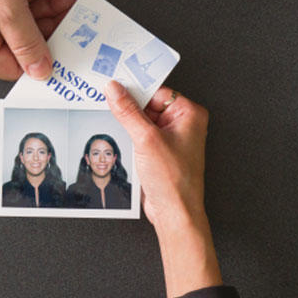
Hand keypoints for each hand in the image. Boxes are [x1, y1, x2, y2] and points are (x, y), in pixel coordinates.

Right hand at [0, 0, 82, 80]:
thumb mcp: (9, 11)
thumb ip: (28, 43)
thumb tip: (39, 69)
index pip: (12, 66)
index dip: (40, 60)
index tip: (66, 51)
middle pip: (22, 40)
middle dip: (53, 25)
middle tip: (76, 18)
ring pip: (26, 15)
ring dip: (52, 4)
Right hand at [105, 82, 219, 297]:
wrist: (174, 212)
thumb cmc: (174, 180)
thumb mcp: (146, 138)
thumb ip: (127, 111)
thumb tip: (114, 90)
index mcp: (189, 114)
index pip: (157, 90)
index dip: (135, 88)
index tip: (114, 85)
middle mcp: (182, 124)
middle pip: (148, 104)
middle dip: (128, 107)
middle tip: (107, 101)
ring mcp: (170, 139)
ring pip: (141, 121)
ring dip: (127, 123)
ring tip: (116, 126)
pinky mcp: (159, 152)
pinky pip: (140, 135)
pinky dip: (128, 136)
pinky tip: (120, 139)